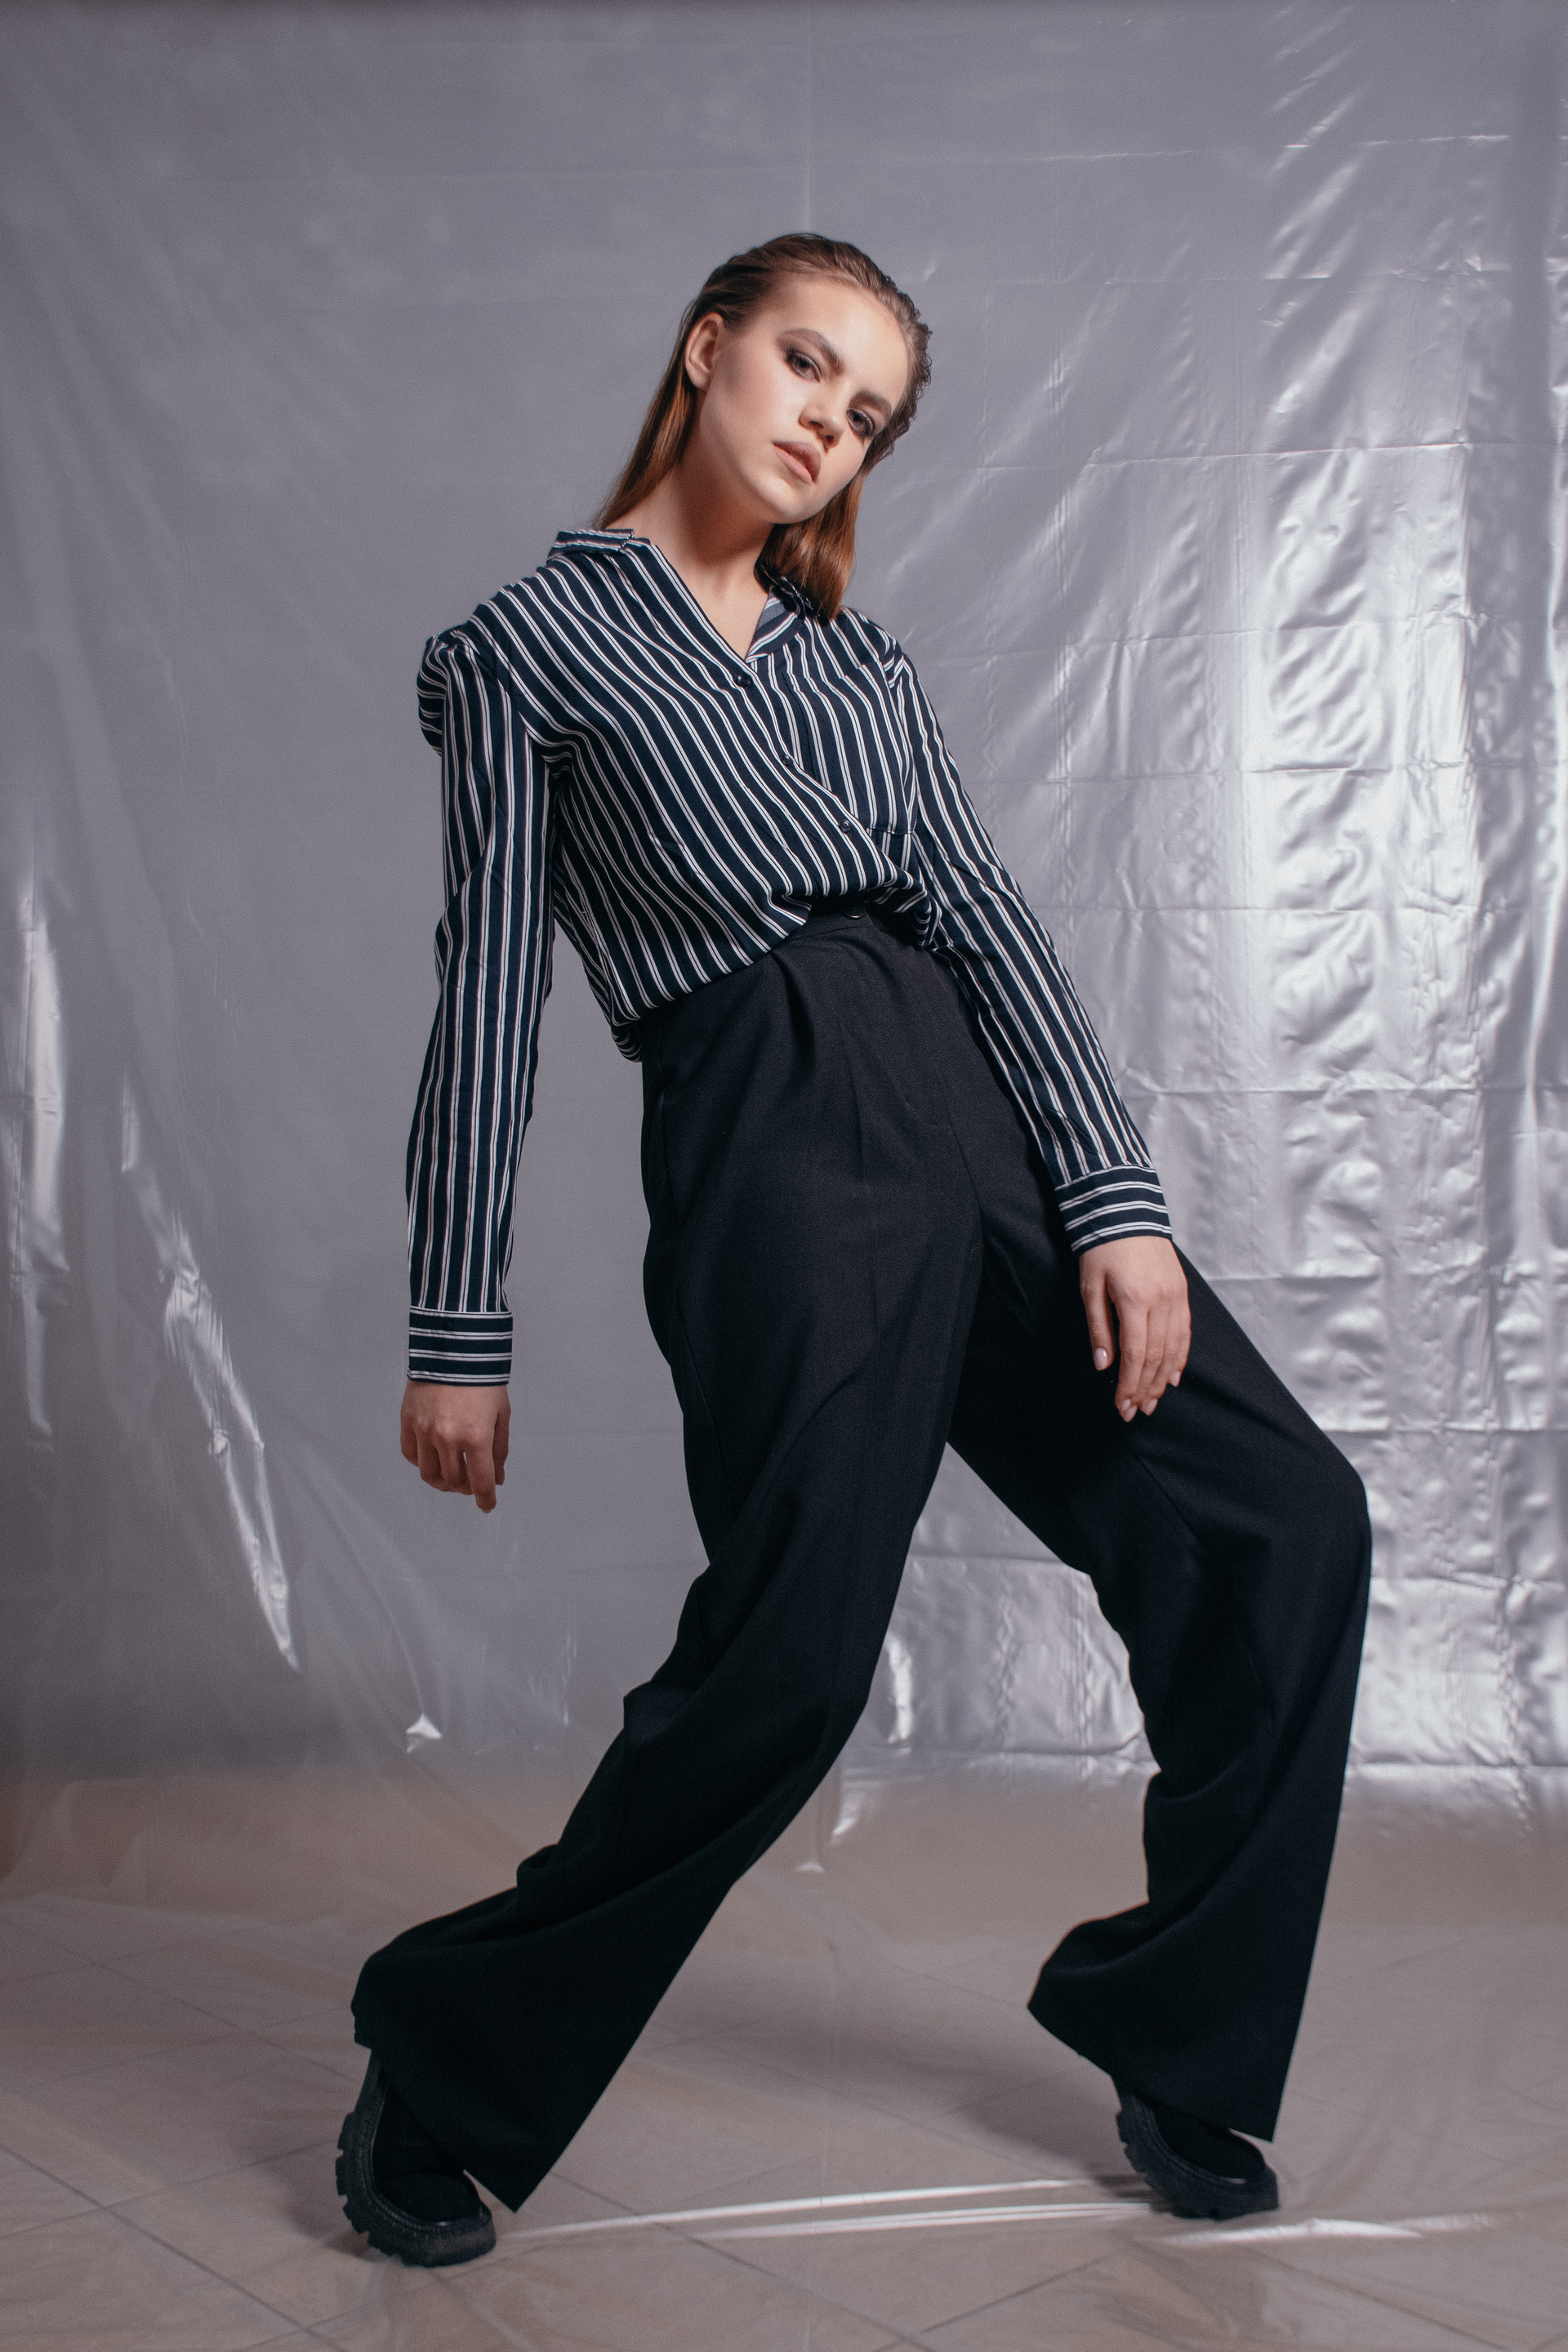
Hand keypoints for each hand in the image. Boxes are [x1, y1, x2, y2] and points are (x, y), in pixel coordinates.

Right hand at [400, 1381, 509, 1511]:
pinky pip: (411, 1455)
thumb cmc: (482, 1379)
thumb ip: (499, 1450)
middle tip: (472, 1485)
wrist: (454, 1349)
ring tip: (452, 1477)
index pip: (480, 1482)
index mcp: (476, 1436)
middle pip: (453, 1482)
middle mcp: (447, 1437)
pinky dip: (422, 1463)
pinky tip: (434, 1458)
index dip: (485, 1499)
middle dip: (465, 1489)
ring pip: (429, 1474)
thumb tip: (497, 1478)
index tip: (487, 1505)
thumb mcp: (501, 1414)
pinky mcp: (408, 1421)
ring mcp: (424, 1430)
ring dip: (443, 1483)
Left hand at [1079, 1237, 1189, 1421]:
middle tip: (1134, 1412)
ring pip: (1173, 1349)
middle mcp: (1161, 1301)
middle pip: (1156, 1357)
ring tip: (1151, 1402)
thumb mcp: (1089, 1286)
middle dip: (1144, 1389)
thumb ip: (1098, 1327)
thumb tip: (1104, 1365)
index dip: (1128, 1384)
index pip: (1135, 1355)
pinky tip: (1171, 1377)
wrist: (1127, 1211)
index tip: (1121, 1406)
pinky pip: (1185, 1333)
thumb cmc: (1102, 1248)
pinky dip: (1179, 1358)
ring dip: (1161, 1380)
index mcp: (1135, 1299)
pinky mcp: (1183, 1292)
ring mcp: (1176, 1297)